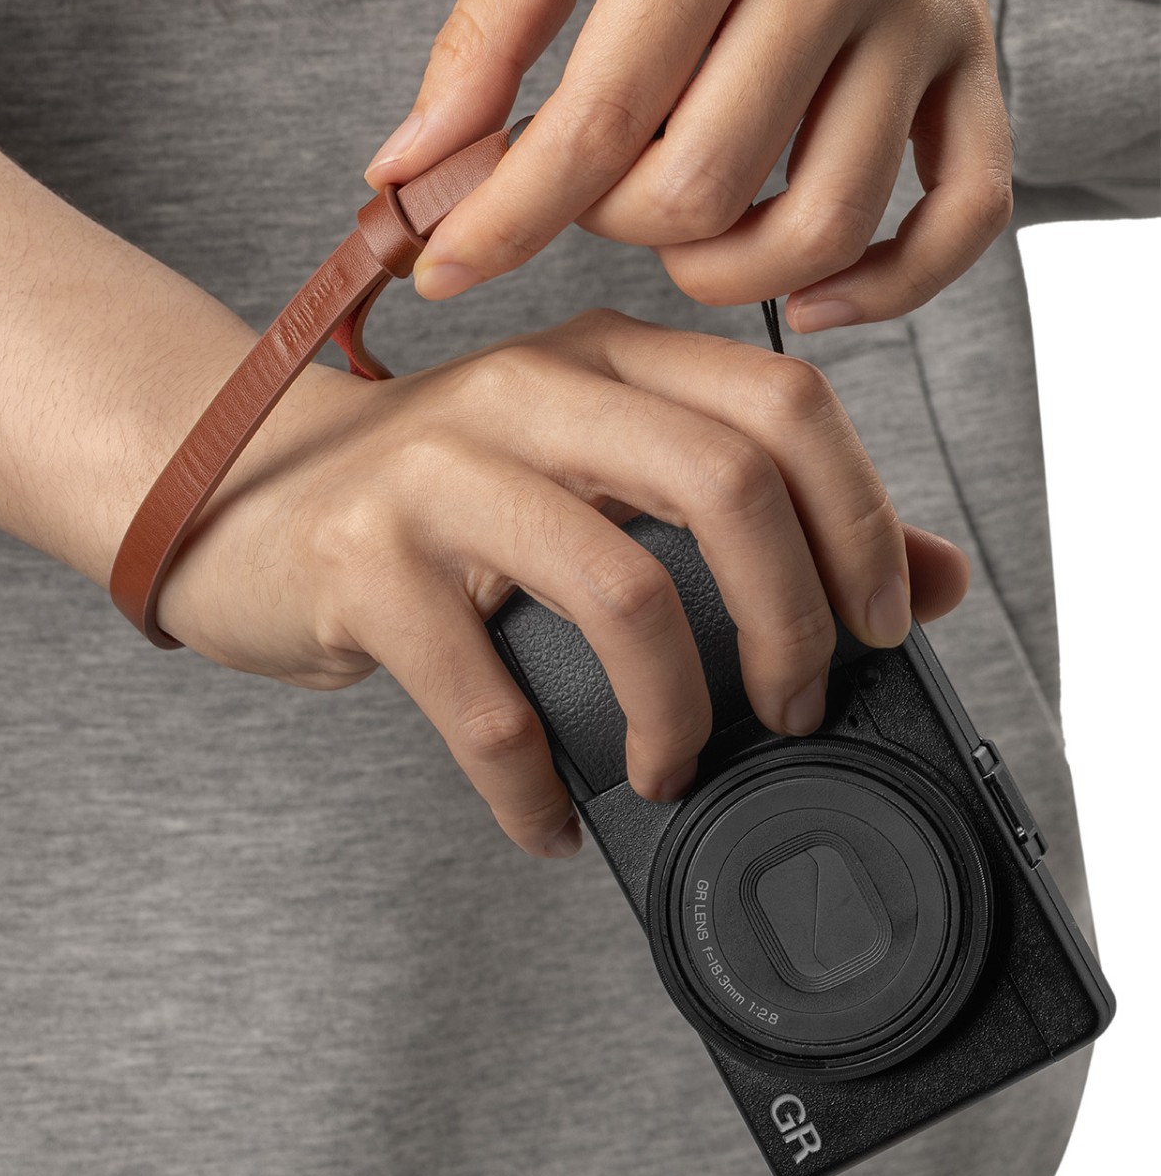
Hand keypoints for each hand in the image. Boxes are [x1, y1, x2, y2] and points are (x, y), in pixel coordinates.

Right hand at [155, 309, 969, 857]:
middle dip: (792, 626)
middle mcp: (527, 389)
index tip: (878, 628)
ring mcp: (438, 471)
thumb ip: (752, 505)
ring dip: (674, 715)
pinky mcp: (364, 565)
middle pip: (726, 485)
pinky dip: (534, 788)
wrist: (241, 491)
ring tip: (666, 770)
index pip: (783, 406)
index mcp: (599, 357)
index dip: (862, 523)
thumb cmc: (434, 497)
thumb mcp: (592, 469)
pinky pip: (487, 703)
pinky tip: (547, 818)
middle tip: (789, 711)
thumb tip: (933, 577)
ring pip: (621, 592)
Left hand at [363, 0, 1012, 332]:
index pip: (596, 124)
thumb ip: (481, 38)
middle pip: (703, 189)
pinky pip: (966, 210)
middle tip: (593, 182)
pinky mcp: (970, 55)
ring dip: (724, 272)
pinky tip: (811, 293)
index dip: (506, 220)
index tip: (442, 272)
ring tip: (678, 227)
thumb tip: (408, 173)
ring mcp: (915, 16)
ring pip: (824, 223)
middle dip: (614, 225)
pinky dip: (889, 285)